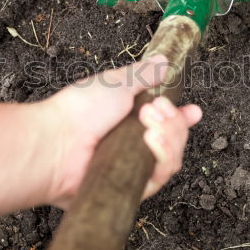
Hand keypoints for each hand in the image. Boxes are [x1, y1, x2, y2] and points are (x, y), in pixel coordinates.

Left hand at [36, 54, 201, 207]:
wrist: (56, 143)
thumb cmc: (79, 111)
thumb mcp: (116, 83)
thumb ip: (144, 74)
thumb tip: (163, 61)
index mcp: (128, 121)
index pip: (164, 123)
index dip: (181, 119)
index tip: (193, 110)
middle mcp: (130, 146)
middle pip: (173, 141)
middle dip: (175, 123)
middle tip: (154, 110)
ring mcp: (130, 168)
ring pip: (171, 160)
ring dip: (170, 138)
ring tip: (149, 125)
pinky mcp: (129, 188)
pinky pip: (158, 179)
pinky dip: (162, 158)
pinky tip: (153, 141)